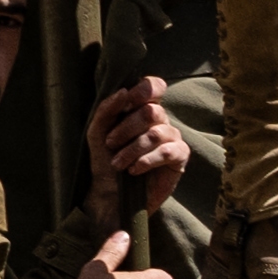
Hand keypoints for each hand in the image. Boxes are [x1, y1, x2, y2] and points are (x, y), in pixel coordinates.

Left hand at [84, 75, 190, 207]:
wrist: (110, 192)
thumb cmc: (105, 160)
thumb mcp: (98, 131)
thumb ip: (107, 109)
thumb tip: (124, 91)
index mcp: (142, 109)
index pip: (154, 86)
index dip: (144, 90)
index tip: (127, 102)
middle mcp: (160, 120)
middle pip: (151, 111)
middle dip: (127, 128)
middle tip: (111, 144)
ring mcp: (172, 138)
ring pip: (157, 133)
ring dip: (132, 149)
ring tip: (119, 163)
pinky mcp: (179, 158)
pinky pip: (167, 151)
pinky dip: (147, 160)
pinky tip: (135, 170)